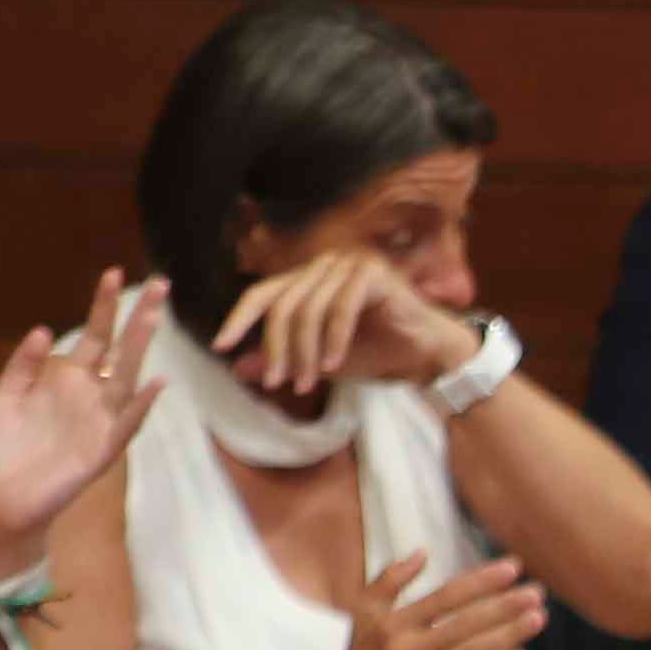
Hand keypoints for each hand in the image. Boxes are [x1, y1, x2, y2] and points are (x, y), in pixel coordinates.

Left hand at [0, 273, 161, 564]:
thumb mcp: (3, 397)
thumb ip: (24, 365)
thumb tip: (45, 330)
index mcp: (66, 378)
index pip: (93, 335)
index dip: (103, 306)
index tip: (114, 274)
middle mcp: (91, 394)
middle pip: (122, 349)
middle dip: (139, 318)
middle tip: (160, 285)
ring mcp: (101, 419)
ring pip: (130, 377)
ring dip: (143, 349)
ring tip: (155, 317)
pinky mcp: (103, 447)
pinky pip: (127, 423)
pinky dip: (141, 406)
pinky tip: (156, 385)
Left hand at [214, 250, 472, 403]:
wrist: (429, 354)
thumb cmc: (379, 352)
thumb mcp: (320, 361)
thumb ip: (284, 358)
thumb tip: (240, 368)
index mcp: (309, 280)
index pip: (263, 294)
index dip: (239, 319)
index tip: (221, 347)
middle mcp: (324, 266)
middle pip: (283, 305)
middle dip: (278, 348)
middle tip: (279, 383)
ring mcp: (348, 265)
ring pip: (308, 309)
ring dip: (305, 351)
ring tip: (308, 383)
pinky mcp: (372, 274)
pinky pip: (340, 309)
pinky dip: (333, 341)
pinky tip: (333, 365)